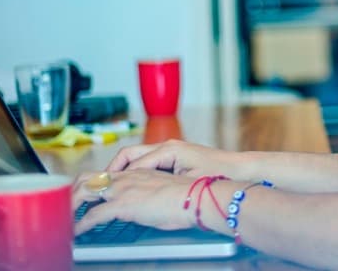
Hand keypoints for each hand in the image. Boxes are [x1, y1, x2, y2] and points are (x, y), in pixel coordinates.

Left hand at [71, 169, 196, 234]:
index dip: (91, 184)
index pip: (106, 174)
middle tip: (67, 206)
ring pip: (85, 191)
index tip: (84, 195)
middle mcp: (126, 177)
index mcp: (137, 173)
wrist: (195, 197)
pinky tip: (77, 232)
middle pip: (88, 177)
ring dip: (72, 205)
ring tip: (66, 218)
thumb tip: (146, 208)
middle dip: (73, 192)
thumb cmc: (187, 198)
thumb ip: (149, 196)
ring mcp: (122, 189)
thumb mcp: (164, 192)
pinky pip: (93, 215)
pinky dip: (81, 225)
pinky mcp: (122, 204)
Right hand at [106, 139, 247, 177]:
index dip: (117, 178)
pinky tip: (131, 183)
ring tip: (111, 186)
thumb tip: (137, 185)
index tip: (104, 191)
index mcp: (168, 149)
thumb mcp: (186, 181)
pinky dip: (134, 170)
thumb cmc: (217, 174)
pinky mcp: (174, 155)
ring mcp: (170, 149)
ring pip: (136, 156)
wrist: (238, 169)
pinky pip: (146, 160)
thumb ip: (160, 182)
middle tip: (100, 186)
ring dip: (122, 169)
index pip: (133, 162)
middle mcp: (166, 145)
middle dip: (113, 169)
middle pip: (129, 153)